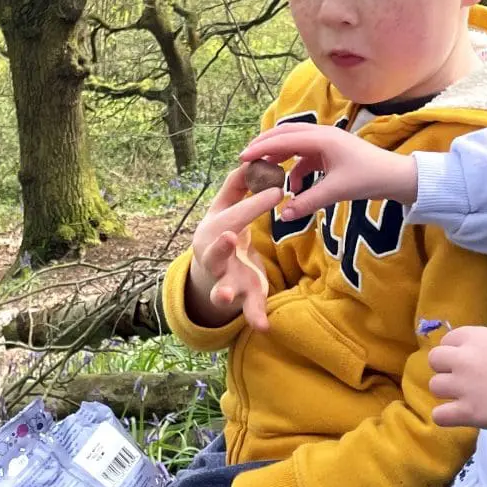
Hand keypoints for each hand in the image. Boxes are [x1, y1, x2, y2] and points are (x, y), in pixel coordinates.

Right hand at [189, 167, 283, 328]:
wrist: (208, 273)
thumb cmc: (223, 232)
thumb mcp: (225, 210)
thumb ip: (236, 187)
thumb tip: (249, 159)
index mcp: (214, 231)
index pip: (235, 215)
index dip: (254, 203)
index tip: (278, 190)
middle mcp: (214, 257)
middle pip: (215, 253)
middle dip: (222, 246)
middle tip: (230, 237)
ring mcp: (224, 280)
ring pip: (221, 288)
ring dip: (224, 292)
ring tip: (226, 296)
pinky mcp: (240, 297)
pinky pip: (246, 310)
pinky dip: (253, 317)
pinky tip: (265, 326)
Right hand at [239, 122, 417, 218]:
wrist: (396, 177)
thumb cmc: (368, 179)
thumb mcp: (336, 191)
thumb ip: (308, 201)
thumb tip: (283, 215)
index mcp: (322, 138)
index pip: (284, 139)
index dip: (261, 148)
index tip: (242, 157)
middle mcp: (322, 135)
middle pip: (286, 134)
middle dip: (266, 145)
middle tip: (246, 159)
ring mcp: (327, 142)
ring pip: (295, 144)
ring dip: (280, 156)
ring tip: (265, 171)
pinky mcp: (332, 152)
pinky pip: (306, 156)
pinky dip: (296, 168)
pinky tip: (294, 188)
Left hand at [428, 327, 486, 432]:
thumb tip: (479, 359)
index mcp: (476, 336)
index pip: (448, 339)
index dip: (456, 351)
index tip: (468, 361)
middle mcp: (463, 358)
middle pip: (435, 360)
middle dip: (446, 369)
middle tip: (463, 379)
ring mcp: (462, 385)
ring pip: (435, 386)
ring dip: (448, 392)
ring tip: (466, 398)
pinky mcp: (467, 412)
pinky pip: (439, 415)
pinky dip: (447, 416)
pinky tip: (460, 415)